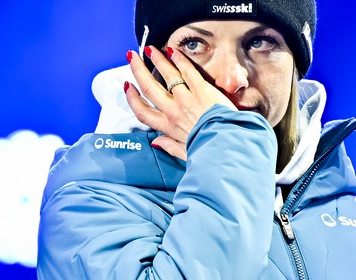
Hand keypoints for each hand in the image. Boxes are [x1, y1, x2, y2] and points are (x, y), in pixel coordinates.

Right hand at [124, 46, 236, 160]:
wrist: (228, 145)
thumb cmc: (209, 150)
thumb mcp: (186, 153)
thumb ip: (170, 146)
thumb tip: (156, 142)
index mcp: (168, 127)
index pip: (142, 112)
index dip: (132, 98)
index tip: (128, 87)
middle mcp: (173, 111)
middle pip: (149, 88)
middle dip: (137, 71)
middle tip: (131, 57)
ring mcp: (187, 99)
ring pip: (166, 76)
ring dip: (156, 60)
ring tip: (150, 50)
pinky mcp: (203, 90)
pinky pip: (187, 71)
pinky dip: (179, 59)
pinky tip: (173, 51)